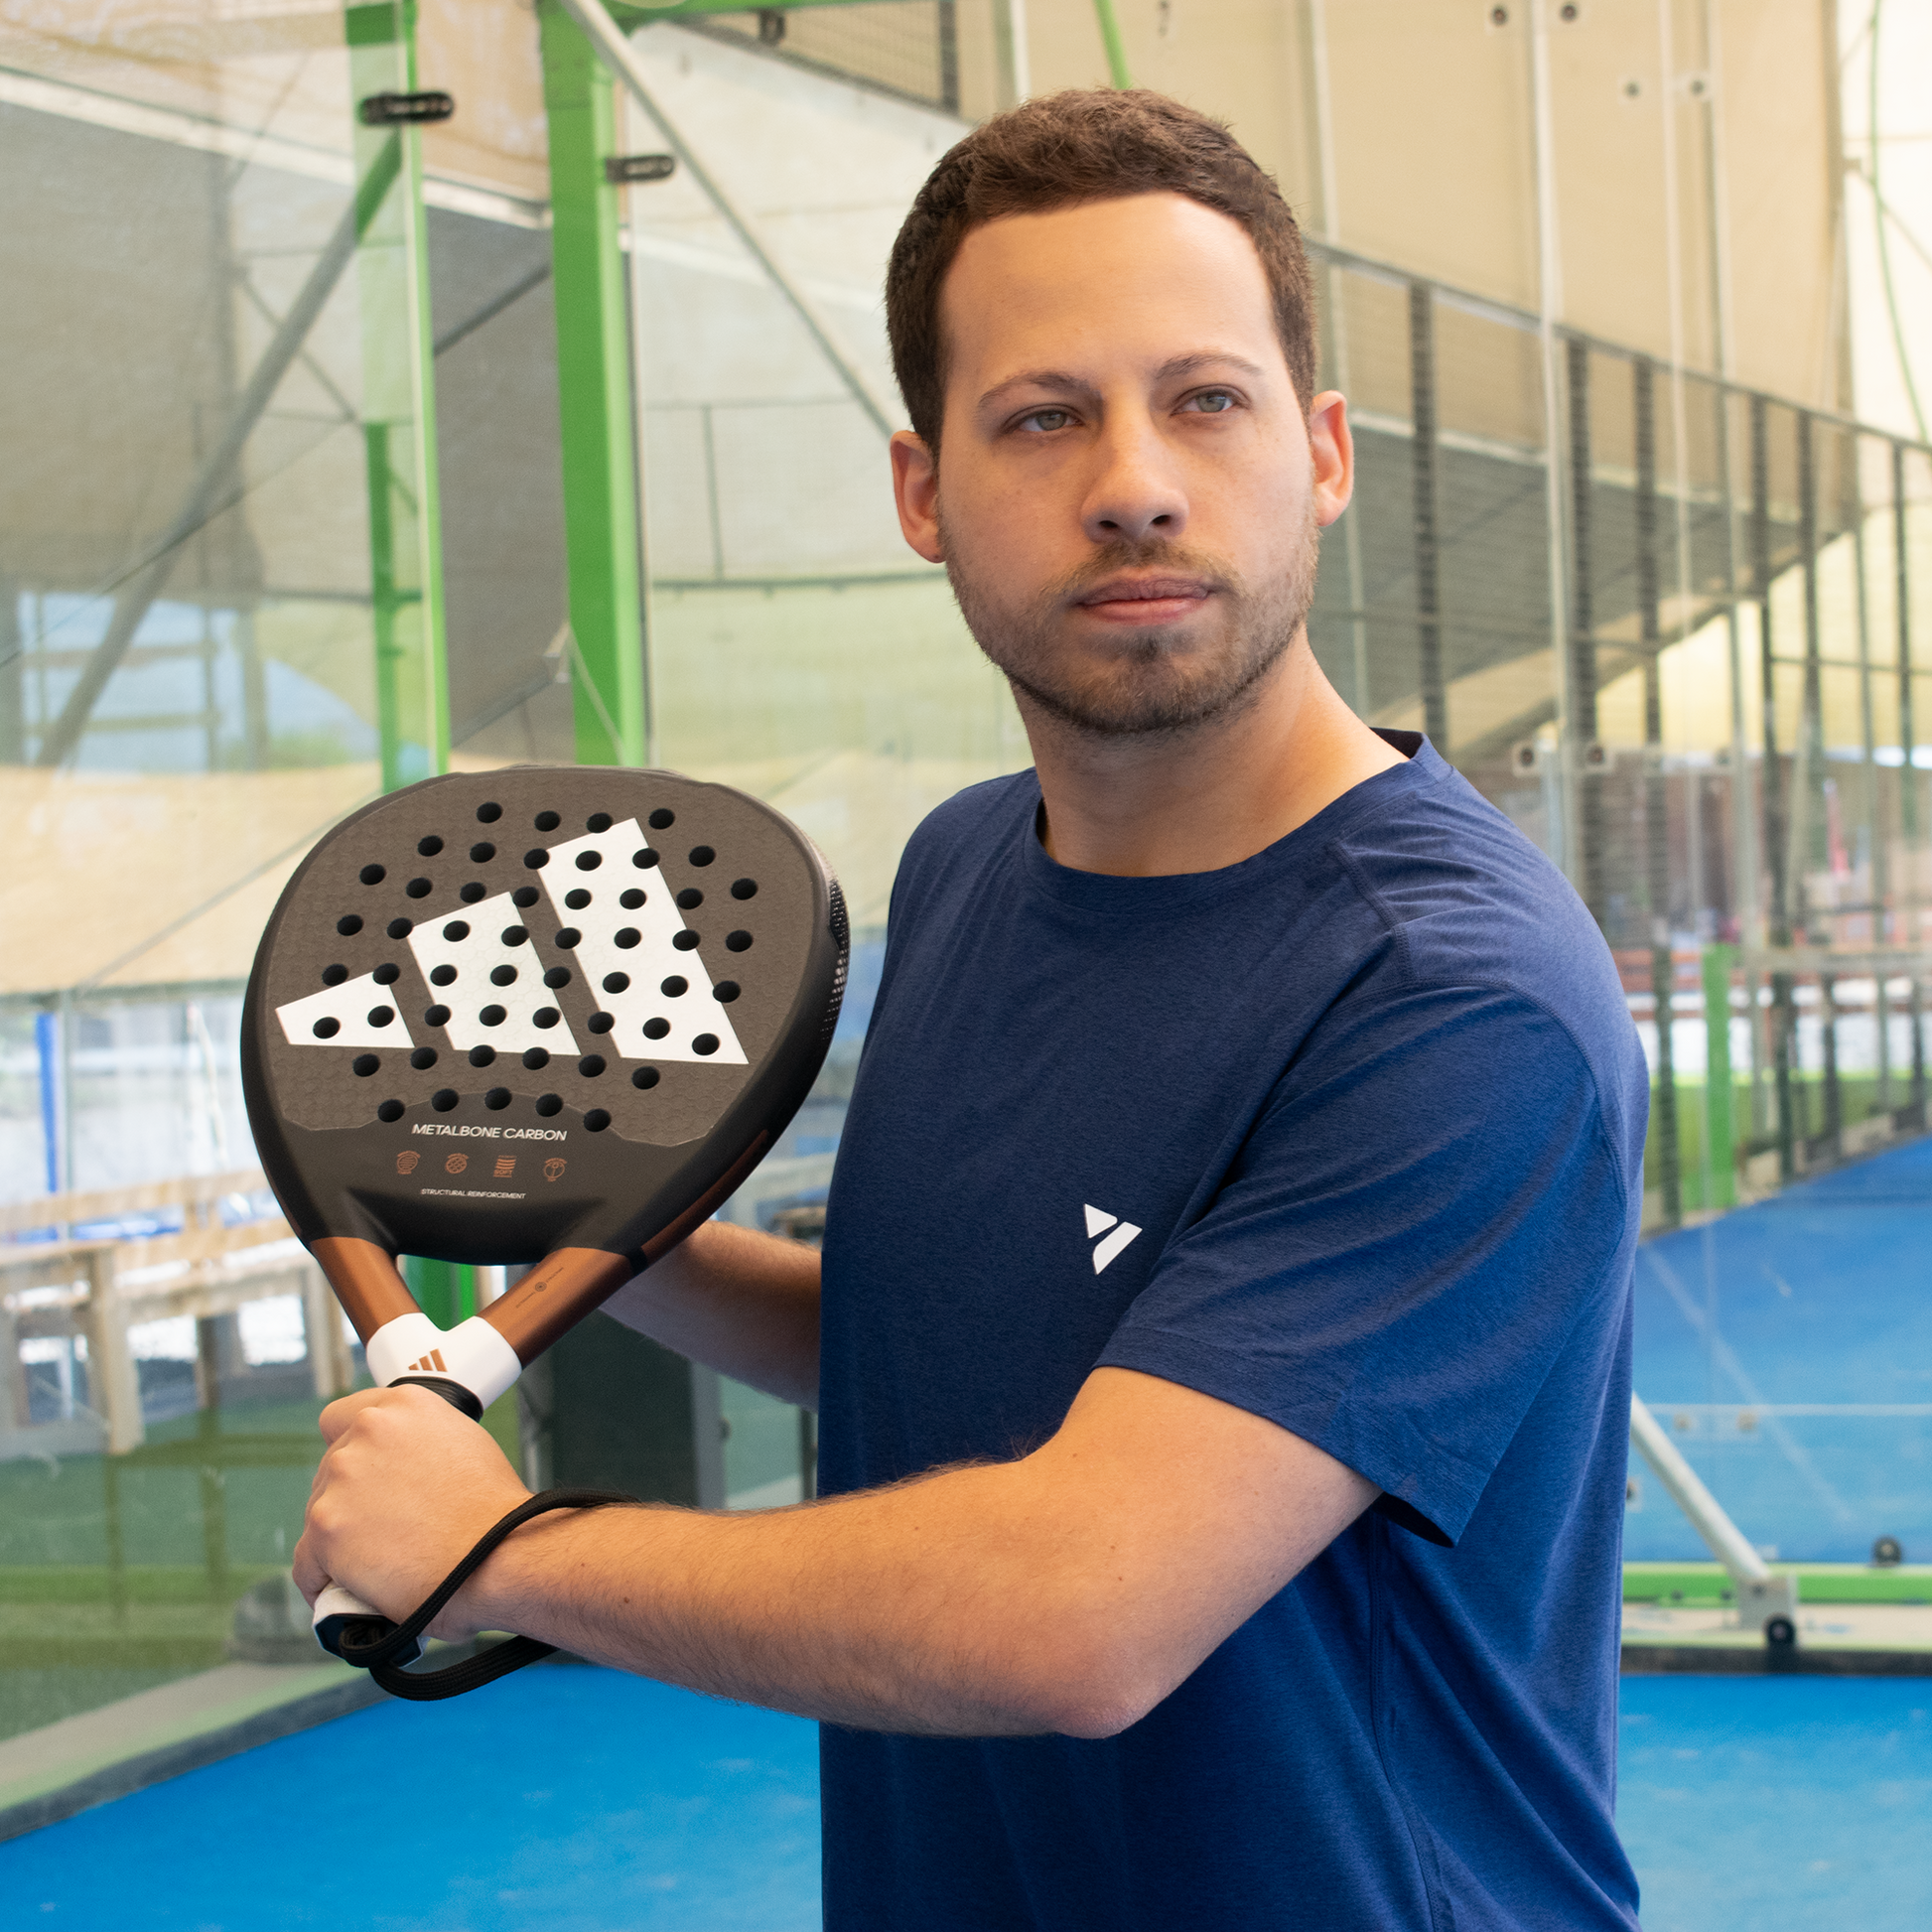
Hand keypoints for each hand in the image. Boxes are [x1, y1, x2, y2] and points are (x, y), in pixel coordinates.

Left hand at [293, 1384, 531, 1639]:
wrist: (502, 1557)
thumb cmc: (496, 1513)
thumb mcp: (465, 1445)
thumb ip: (420, 1442)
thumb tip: (399, 1473)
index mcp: (404, 1405)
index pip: (342, 1418)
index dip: (352, 1448)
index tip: (365, 1474)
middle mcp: (368, 1430)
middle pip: (331, 1470)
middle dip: (351, 1498)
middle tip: (383, 1529)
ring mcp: (343, 1479)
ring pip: (319, 1514)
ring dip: (339, 1538)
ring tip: (373, 1566)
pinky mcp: (326, 1529)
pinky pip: (306, 1562)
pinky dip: (321, 1580)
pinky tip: (342, 1591)